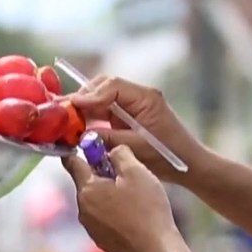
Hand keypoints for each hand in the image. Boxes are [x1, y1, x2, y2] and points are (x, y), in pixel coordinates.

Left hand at [63, 144, 178, 251]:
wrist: (156, 246)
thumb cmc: (146, 208)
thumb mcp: (136, 171)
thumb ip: (119, 153)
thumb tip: (112, 150)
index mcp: (87, 189)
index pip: (73, 163)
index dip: (83, 152)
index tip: (92, 148)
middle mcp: (83, 209)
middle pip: (87, 183)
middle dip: (102, 175)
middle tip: (125, 174)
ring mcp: (90, 227)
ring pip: (95, 201)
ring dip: (108, 195)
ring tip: (132, 196)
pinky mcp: (101, 239)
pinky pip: (102, 218)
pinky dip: (112, 212)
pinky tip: (131, 214)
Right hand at [68, 76, 196, 178]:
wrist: (187, 165)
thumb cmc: (169, 156)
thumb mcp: (137, 148)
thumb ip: (109, 138)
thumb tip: (82, 134)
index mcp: (146, 98)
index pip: (113, 86)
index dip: (91, 94)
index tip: (74, 105)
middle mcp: (138, 97)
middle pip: (104, 87)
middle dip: (83, 97)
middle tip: (64, 111)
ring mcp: (131, 106)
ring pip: (101, 98)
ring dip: (84, 108)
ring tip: (66, 119)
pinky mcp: (126, 117)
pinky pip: (104, 111)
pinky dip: (90, 117)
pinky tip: (78, 126)